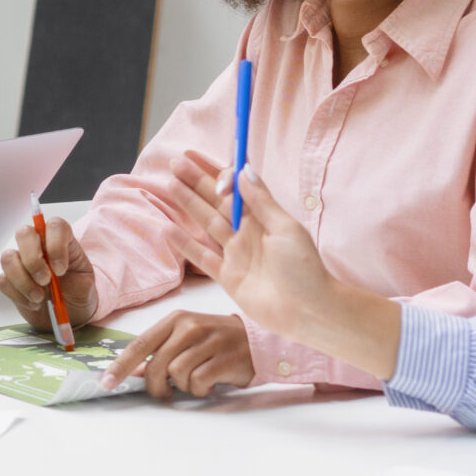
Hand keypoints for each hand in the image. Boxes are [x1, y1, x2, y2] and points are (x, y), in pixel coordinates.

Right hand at [0, 215, 96, 330]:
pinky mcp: (10, 278)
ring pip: (8, 257)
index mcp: (61, 240)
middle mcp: (39, 245)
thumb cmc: (78, 292)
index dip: (55, 245)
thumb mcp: (87, 286)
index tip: (60, 270)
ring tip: (40, 297)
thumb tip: (57, 274)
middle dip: (33, 261)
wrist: (69, 311)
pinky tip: (33, 303)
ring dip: (23, 281)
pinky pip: (4, 281)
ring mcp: (22, 260)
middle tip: (45, 281)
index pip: (55, 226)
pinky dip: (19, 295)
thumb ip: (77, 279)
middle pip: (24, 233)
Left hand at [105, 310, 255, 398]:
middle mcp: (189, 327)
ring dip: (183, 386)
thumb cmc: (215, 341)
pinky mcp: (224, 359)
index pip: (140, 344)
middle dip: (156, 385)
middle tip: (165, 392)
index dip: (120, 365)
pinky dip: (200, 390)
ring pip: (177, 375)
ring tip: (196, 380)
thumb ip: (160, 350)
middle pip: (156, 365)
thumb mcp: (186, 337)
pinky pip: (198, 383)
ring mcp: (208, 341)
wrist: (256, 341)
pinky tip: (210, 383)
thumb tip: (132, 372)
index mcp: (175, 319)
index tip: (106, 382)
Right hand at [168, 152, 400, 379]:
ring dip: (187, 204)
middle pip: (215, 202)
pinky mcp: (226, 276)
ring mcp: (234, 254)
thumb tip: (243, 170)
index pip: (236, 189)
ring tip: (168, 185)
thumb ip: (261, 201)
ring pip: (205, 223)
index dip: (221, 176)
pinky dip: (184, 244)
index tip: (212, 171)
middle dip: (196, 182)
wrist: (308, 311)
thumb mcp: (286, 228)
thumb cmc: (304, 268)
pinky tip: (167, 229)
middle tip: (176, 163)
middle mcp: (246, 232)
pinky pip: (201, 256)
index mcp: (262, 218)